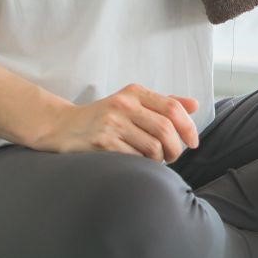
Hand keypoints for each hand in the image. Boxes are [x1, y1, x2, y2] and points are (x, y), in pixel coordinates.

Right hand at [33, 84, 200, 161]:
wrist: (62, 127)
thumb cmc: (104, 117)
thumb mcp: (132, 103)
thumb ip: (163, 103)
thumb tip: (195, 104)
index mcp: (135, 92)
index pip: (172, 108)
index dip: (188, 127)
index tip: (193, 142)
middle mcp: (123, 105)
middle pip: (165, 129)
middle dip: (176, 148)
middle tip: (174, 156)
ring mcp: (111, 123)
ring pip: (152, 147)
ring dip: (159, 159)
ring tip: (155, 160)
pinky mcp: (101, 142)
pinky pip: (134, 158)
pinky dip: (142, 165)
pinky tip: (138, 164)